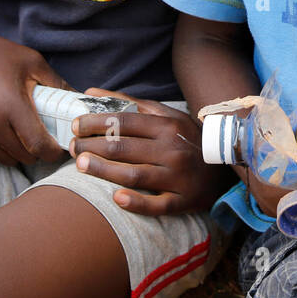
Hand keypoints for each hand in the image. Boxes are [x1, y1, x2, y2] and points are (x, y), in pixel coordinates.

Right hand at [0, 0, 68, 166]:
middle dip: (37, 152)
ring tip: (22, 136)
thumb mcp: (31, 61)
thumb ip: (57, 83)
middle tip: (43, 139)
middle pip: (22, 156)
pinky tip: (1, 136)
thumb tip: (80, 101)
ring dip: (16, 153)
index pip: (38, 146)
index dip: (53, 152)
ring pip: (2, 160)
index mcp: (10, 106)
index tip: (60, 147)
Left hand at [68, 89, 209, 214]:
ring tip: (80, 165)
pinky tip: (116, 198)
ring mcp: (178, 176)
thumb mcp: (165, 115)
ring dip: (103, 170)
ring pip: (135, 174)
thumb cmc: (187, 139)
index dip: (96, 122)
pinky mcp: (183, 200)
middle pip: (124, 147)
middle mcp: (172, 150)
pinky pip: (158, 205)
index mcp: (167, 126)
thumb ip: (130, 104)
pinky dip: (137, 202)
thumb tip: (91, 93)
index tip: (75, 125)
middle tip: (71, 147)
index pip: (125, 121)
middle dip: (92, 146)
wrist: (225, 166)